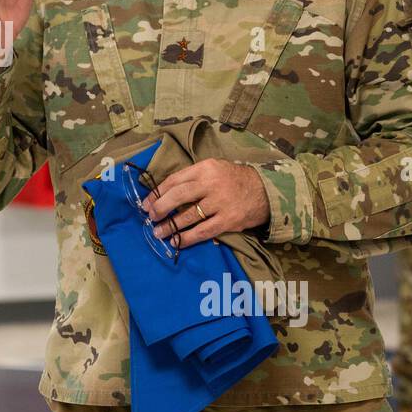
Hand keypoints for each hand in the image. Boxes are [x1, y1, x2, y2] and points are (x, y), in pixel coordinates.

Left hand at [141, 159, 269, 245]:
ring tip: (158, 232)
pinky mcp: (228, 221)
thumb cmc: (234, 180)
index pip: (175, 180)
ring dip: (170, 226)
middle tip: (150, 217)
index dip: (158, 193)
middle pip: (178, 196)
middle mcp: (212, 183)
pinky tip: (176, 242)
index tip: (146, 203)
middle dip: (160, 208)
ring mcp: (220, 203)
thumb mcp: (214, 169)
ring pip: (188, 216)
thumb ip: (193, 177)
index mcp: (206, 168)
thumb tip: (164, 192)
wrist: (265, 192)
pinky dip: (187, 238)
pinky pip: (202, 232)